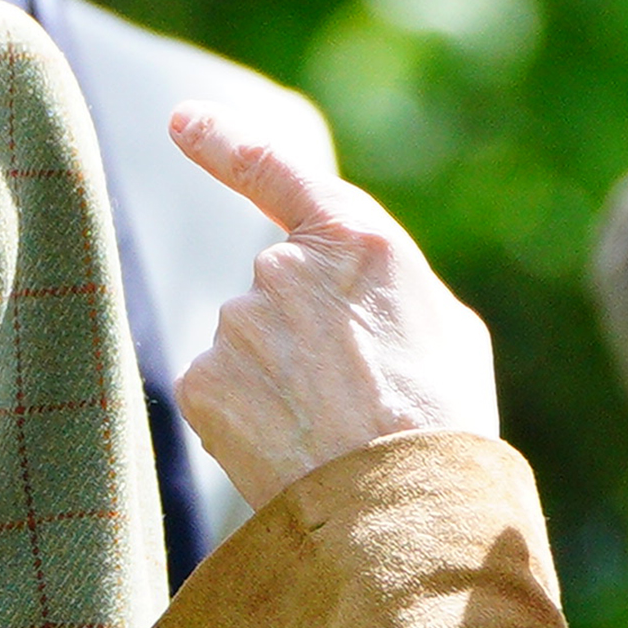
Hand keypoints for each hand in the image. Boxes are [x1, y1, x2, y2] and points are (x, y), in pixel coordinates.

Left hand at [162, 109, 499, 510]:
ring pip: (246, 345)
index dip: (221, 141)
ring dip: (276, 380)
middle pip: (274, 289)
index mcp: (356, 238)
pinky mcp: (201, 381)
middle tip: (352, 395)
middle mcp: (283, 266)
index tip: (182, 120)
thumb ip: (383, 283)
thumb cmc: (442, 420)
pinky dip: (246, 416)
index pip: (273, 169)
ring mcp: (236, 322)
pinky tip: (289, 447)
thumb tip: (349, 287)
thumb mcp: (445, 326)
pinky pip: (219, 390)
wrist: (400, 507)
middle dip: (300, 334)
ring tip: (330, 429)